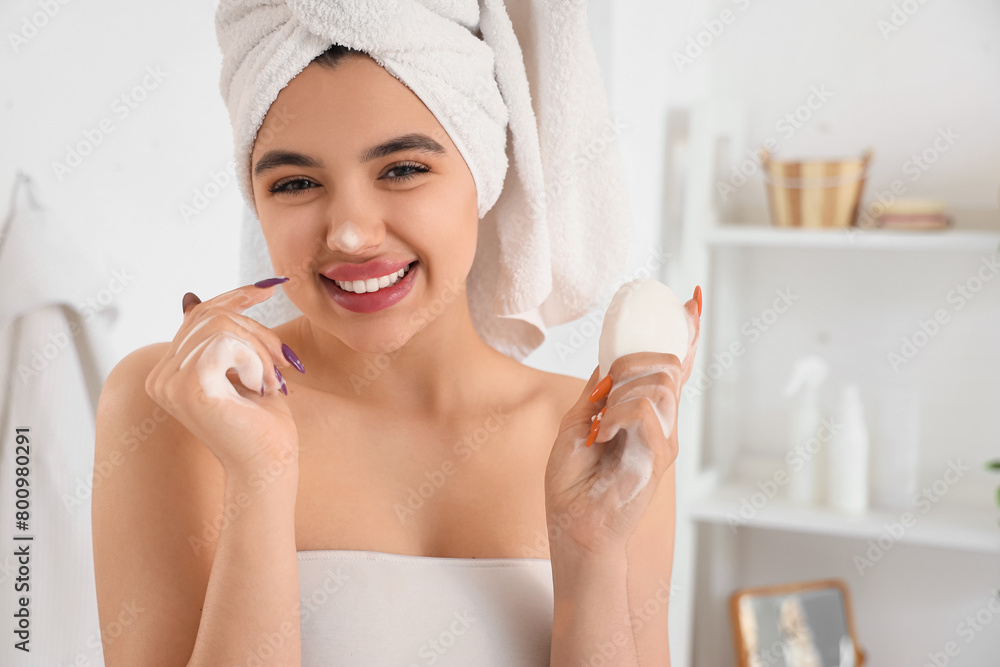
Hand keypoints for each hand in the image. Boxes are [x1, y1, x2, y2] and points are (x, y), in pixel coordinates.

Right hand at [145, 280, 302, 476]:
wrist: (270, 465)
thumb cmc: (262, 424)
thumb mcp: (243, 367)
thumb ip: (217, 338)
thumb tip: (189, 297)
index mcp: (169, 372)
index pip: (199, 316)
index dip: (234, 298)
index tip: (268, 288)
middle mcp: (160, 377)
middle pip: (211, 315)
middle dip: (258, 331)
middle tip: (285, 362)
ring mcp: (168, 383)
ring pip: (220, 325)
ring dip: (260, 350)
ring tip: (272, 383)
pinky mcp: (187, 387)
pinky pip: (224, 341)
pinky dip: (254, 361)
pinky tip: (260, 388)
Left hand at [543, 287, 701, 558]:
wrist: (575, 527)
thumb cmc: (574, 484)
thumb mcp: (575, 425)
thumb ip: (596, 394)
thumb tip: (609, 360)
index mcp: (642, 414)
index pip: (672, 366)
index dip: (684, 332)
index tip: (692, 298)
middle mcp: (661, 423)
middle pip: (666, 365)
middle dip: (634, 360)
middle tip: (606, 389)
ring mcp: (664, 439)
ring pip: (659, 382)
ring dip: (621, 392)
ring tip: (601, 424)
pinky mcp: (659, 455)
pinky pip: (643, 410)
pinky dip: (617, 415)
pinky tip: (603, 435)